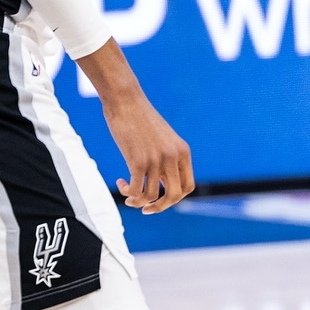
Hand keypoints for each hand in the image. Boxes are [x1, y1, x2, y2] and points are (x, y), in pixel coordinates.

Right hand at [103, 93, 194, 213]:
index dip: (175, 198)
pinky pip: (136, 190)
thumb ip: (167, 158)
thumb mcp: (162, 139)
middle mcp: (173, 157)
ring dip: (137, 201)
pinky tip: (121, 182)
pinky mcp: (138, 161)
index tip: (160, 199)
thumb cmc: (141, 119)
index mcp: (183, 151)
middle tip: (145, 208)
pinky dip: (128, 192)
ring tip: (128, 193)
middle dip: (159, 207)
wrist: (126, 101)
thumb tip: (161, 182)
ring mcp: (156, 160)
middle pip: (173, 196)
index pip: (188, 187)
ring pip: (151, 196)